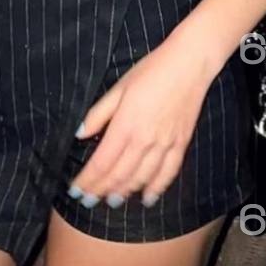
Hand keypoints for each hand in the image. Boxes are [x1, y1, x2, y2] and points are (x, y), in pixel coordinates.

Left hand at [68, 34, 214, 206]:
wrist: (189, 64)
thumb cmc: (151, 71)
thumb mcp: (118, 87)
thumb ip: (98, 113)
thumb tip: (79, 134)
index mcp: (126, 125)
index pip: (102, 163)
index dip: (88, 180)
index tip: (76, 190)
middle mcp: (145, 140)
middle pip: (119, 175)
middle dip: (101, 190)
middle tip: (89, 200)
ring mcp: (165, 144)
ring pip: (141, 178)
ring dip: (125, 192)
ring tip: (111, 201)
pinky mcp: (181, 144)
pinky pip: (168, 174)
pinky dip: (156, 189)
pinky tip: (147, 198)